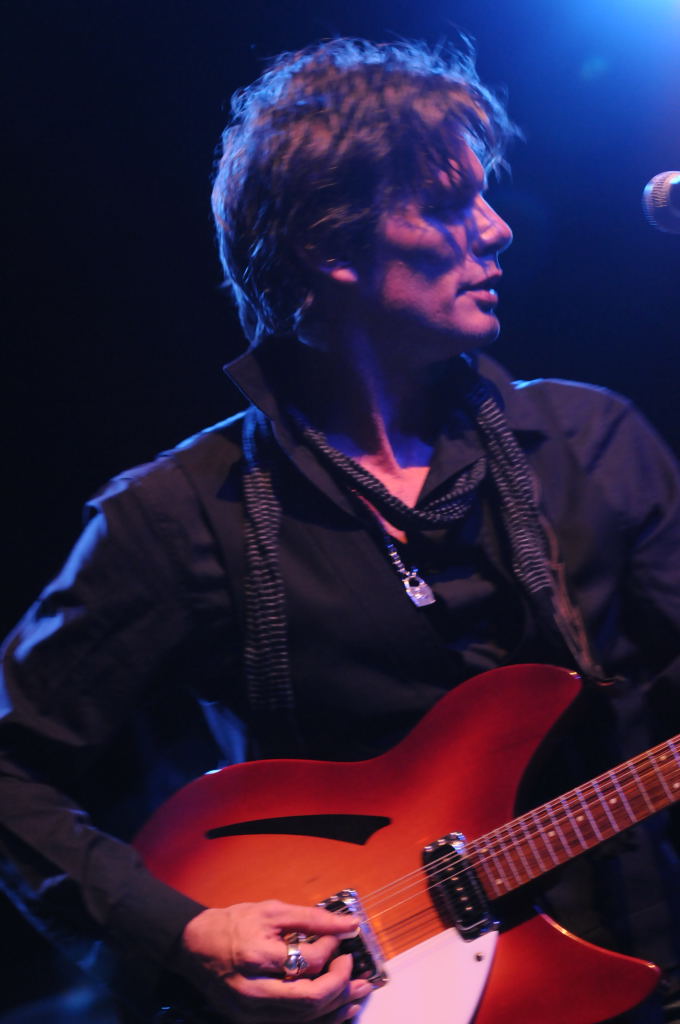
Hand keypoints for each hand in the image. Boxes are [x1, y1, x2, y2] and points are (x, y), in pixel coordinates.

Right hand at [175, 900, 373, 1021]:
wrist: (195, 945)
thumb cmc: (234, 924)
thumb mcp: (272, 910)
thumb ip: (311, 918)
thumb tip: (348, 924)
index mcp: (257, 956)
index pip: (309, 960)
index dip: (332, 948)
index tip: (341, 937)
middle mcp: (254, 991)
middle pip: (309, 1000)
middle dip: (341, 986)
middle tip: (359, 972)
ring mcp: (251, 1012)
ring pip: (303, 1019)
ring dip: (335, 1007)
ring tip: (358, 994)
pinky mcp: (251, 1021)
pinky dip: (318, 1019)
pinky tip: (337, 1010)